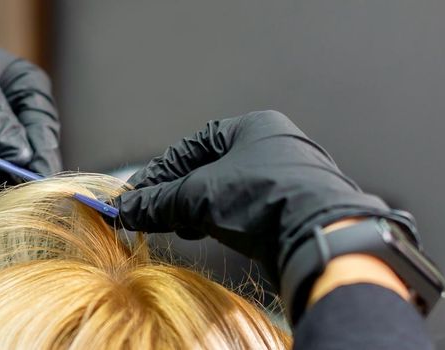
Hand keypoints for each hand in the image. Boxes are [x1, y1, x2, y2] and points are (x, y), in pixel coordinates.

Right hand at [113, 110, 391, 268]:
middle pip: (207, 169)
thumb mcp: (201, 196)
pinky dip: (219, 220)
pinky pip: (244, 210)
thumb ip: (160, 202)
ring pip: (225, 191)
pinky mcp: (289, 210)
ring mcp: (284, 179)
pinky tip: (205, 233)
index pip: (191, 146)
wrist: (319, 238)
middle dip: (176, 192)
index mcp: (252, 128)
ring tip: (177, 227)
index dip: (159, 171)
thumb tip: (125, 209)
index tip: (136, 195)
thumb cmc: (264, 198)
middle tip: (151, 213)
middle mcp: (271, 147)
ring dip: (196, 210)